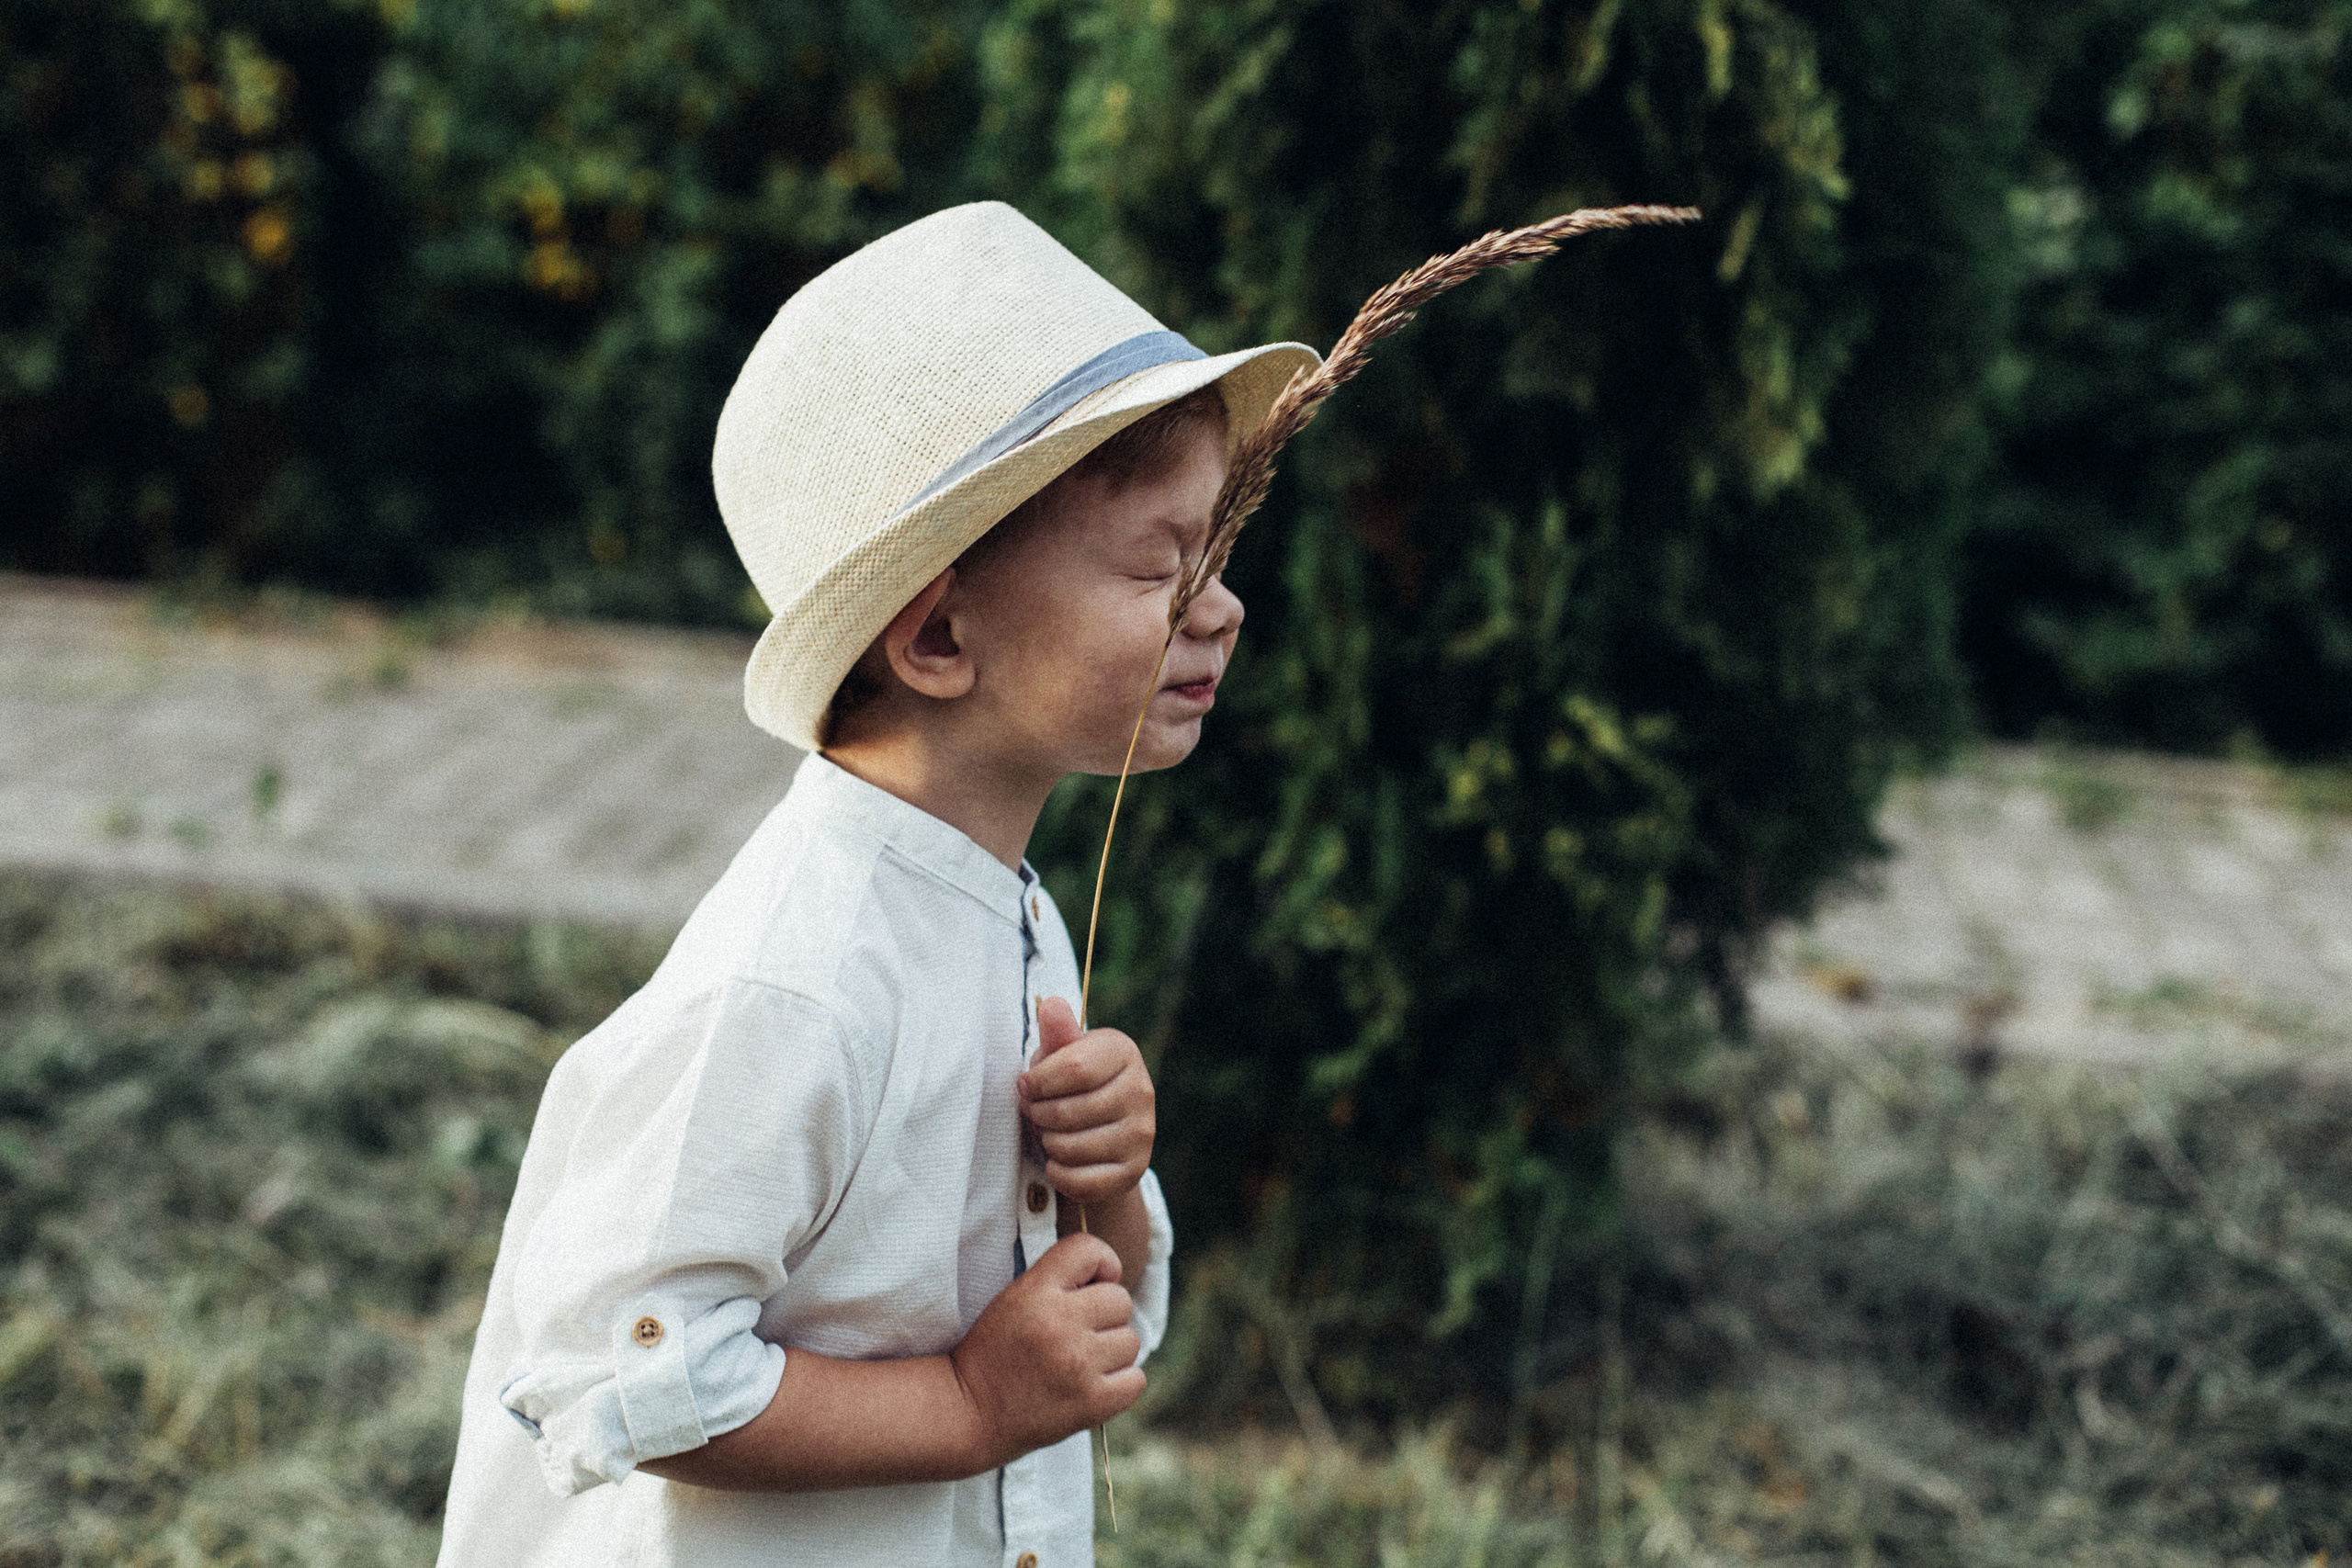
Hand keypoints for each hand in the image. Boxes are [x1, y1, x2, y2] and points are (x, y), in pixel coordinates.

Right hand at [949, 1232, 1142, 1466]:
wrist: (969, 1412)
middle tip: (1076, 1332)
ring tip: (1080, 1361)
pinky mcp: (1092, 1403)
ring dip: (1112, 1350)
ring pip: (1131, 1340)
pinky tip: (1093, 1384)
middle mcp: (1060, 1324)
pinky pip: (1136, 1380)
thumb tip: (1113, 1275)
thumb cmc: (995, 1351)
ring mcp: (1078, 1365)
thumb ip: (1059, 1280)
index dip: (1101, 1264)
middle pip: (1121, 1299)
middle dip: (1104, 1314)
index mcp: (1036, 1292)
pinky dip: (1120, 1383)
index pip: (1090, 1250)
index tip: (1089, 1284)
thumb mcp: (1014, 1297)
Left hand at [1020, 997, 1155, 1206]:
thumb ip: (1056, 1034)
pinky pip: (1082, 1181)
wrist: (1098, 1132)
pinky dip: (1059, 1174)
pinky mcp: (1135, 1170)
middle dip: (1038, 1116)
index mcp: (1122, 1052)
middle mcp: (1142, 1090)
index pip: (1073, 1068)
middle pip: (1067, 1112)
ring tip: (1049, 1134)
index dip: (1038, 1082)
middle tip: (1036, 1113)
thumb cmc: (1070, 1085)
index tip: (1026, 1086)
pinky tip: (1058, 1161)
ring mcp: (1142, 1133)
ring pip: (1071, 1148)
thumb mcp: (1060, 1056)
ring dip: (1048, 1144)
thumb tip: (1051, 1005)